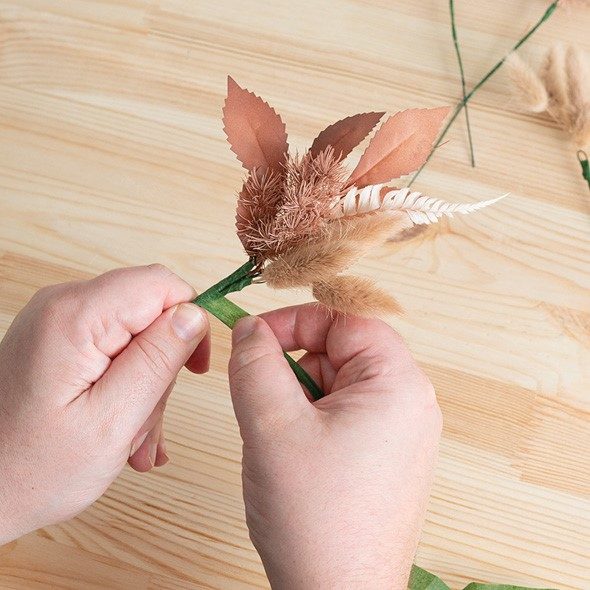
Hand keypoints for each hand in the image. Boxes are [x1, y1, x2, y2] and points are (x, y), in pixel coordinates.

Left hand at [0, 264, 209, 543]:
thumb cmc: (34, 471)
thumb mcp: (112, 420)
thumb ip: (157, 359)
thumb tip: (194, 313)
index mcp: (74, 317)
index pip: (160, 284)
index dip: (189, 319)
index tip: (194, 367)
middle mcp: (62, 305)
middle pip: (148, 308)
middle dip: (163, 363)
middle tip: (151, 421)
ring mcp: (56, 320)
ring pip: (136, 331)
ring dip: (146, 383)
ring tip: (134, 436)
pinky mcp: (57, 337)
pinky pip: (113, 345)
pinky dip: (126, 382)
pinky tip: (122, 424)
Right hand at [228, 305, 441, 589]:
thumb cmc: (316, 521)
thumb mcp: (271, 425)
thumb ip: (255, 363)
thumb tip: (248, 329)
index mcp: (398, 384)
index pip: (344, 319)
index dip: (294, 321)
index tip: (252, 338)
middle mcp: (410, 403)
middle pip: (341, 351)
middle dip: (293, 367)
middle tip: (263, 401)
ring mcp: (401, 432)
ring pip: (336, 384)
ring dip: (298, 398)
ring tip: (281, 439)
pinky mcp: (387, 456)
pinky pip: (342, 415)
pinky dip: (310, 422)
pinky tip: (296, 456)